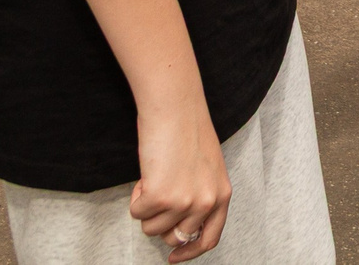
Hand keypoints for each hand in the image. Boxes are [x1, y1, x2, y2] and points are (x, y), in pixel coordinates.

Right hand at [130, 100, 230, 261]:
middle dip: (161, 222)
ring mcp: (185, 201)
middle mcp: (207, 202)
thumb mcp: (206, 168)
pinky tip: (147, 173)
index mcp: (222, 194)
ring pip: (152, 228)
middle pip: (175, 237)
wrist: (175, 107)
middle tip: (157, 195)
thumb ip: (200, 196)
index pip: (209, 238)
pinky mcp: (161, 197)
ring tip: (155, 176)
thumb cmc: (187, 130)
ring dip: (146, 207)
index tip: (174, 257)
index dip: (190, 252)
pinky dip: (136, 196)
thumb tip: (179, 226)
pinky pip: (137, 213)